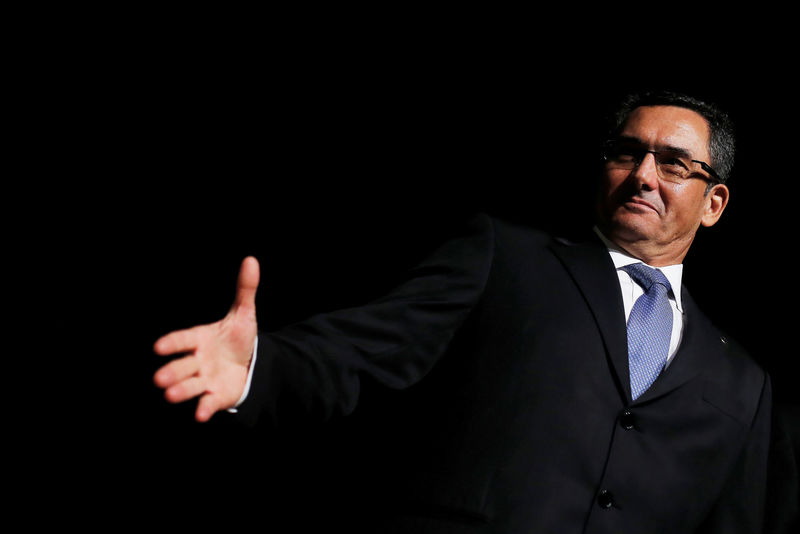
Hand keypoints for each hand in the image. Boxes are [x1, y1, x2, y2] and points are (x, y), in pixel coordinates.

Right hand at [153, 256, 259, 421]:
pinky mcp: (215, 396)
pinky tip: (200, 415)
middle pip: (182, 366)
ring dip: (180, 391)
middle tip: (159, 379)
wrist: (248, 363)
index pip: (183, 340)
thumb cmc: (237, 338)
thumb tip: (251, 260)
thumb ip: (244, 290)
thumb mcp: (243, 314)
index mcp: (200, 339)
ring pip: (190, 386)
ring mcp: (205, 379)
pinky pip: (207, 403)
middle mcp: (198, 360)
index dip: (172, 343)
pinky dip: (204, 408)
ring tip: (170, 395)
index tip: (158, 347)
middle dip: (171, 372)